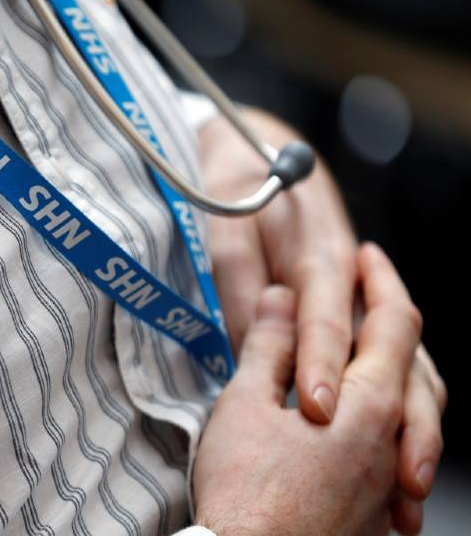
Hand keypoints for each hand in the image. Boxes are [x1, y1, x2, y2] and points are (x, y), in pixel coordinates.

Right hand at [194, 245, 420, 534]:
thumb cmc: (245, 490)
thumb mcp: (245, 403)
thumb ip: (269, 346)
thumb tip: (281, 301)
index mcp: (369, 404)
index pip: (396, 323)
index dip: (382, 281)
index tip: (368, 257)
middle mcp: (394, 442)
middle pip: (417, 368)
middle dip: (395, 325)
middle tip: (371, 298)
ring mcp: (387, 483)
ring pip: (412, 416)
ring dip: (394, 376)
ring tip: (368, 360)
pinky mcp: (373, 514)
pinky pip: (396, 455)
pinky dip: (385, 424)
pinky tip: (354, 429)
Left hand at [198, 111, 445, 531]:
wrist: (259, 153)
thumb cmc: (237, 192)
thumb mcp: (227, 230)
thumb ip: (240, 285)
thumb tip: (253, 345)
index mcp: (321, 253)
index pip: (326, 316)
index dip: (321, 363)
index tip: (316, 409)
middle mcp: (356, 281)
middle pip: (390, 352)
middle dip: (391, 413)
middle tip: (390, 472)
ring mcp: (365, 299)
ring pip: (407, 365)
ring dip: (412, 424)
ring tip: (406, 485)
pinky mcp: (362, 315)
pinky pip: (394, 369)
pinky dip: (403, 412)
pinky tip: (398, 457)